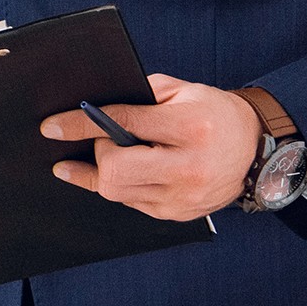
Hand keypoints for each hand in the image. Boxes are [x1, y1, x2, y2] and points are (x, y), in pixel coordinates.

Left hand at [39, 74, 257, 222]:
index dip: (80, 124)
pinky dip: (119, 185)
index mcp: (190, 127)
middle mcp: (188, 168)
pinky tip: (117, 172)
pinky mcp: (176, 214)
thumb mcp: (181, 91)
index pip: (122, 125)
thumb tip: (92, 107)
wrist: (254, 150)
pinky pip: (130, 203)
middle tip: (104, 140)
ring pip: (117, 192)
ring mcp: (182, 198)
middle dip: (98, 153)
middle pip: (114, 172)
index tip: (52, 127)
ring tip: (99, 156)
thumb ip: (139, 96)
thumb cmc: (214, 114)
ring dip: (102, 171)